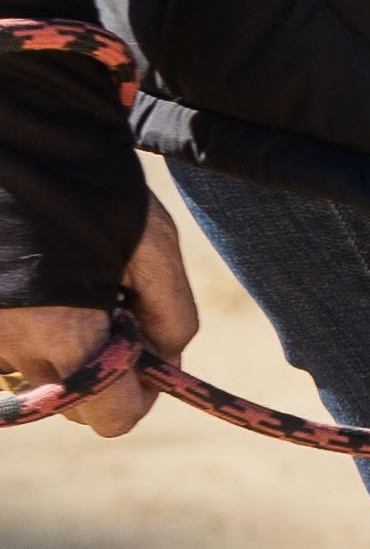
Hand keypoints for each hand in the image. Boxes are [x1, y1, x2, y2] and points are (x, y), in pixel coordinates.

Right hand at [0, 206, 196, 437]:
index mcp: (65, 335)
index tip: (149, 361)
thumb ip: (173, 316)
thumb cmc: (92, 186)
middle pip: (72, 402)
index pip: (110, 418)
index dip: (140, 398)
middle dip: (101, 374)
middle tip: (112, 313)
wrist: (14, 130)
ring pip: (31, 373)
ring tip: (71, 290)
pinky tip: (37, 285)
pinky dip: (20, 330)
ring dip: (56, 351)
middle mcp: (10, 345)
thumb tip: (169, 363)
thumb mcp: (153, 249)